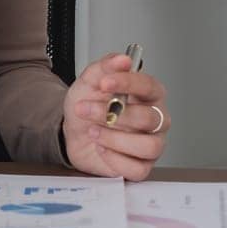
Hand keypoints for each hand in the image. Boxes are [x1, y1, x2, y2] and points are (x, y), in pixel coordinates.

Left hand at [62, 52, 170, 179]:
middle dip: (112, 114)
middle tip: (86, 109)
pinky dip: (114, 158)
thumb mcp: (89, 81)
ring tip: (93, 131)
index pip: (149, 86)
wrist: (71, 131)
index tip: (105, 83)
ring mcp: (151, 143)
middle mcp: (155, 119)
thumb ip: (105, 67)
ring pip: (148, 145)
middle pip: (149, 118)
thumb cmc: (87, 105)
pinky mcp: (141, 166)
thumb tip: (122, 59)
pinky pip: (138, 168)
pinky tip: (101, 148)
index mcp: (148, 95)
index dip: (128, 83)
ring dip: (114, 138)